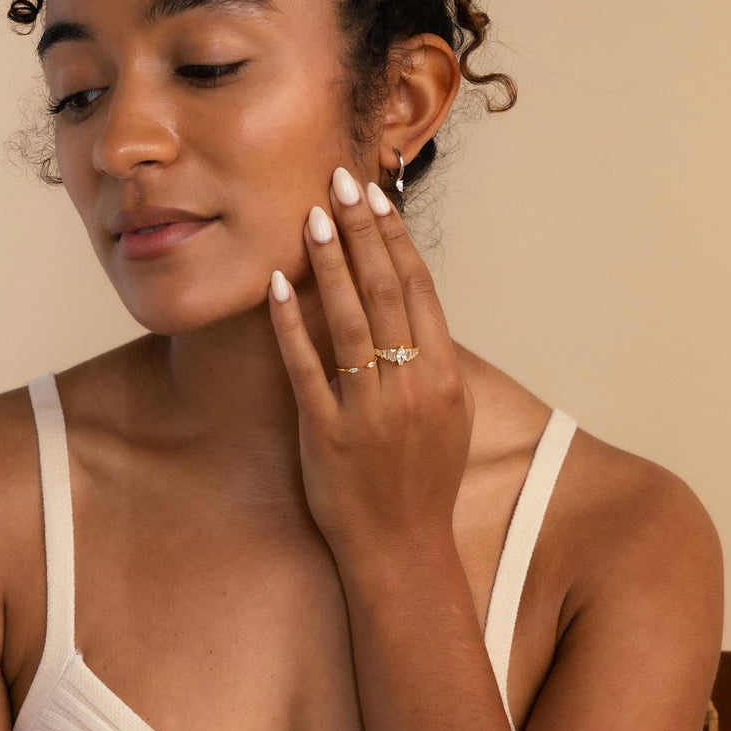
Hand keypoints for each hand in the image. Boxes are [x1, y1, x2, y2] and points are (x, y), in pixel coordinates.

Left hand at [268, 167, 472, 566]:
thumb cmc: (426, 480)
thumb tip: (419, 310)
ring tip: (313, 217)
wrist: (403, 547)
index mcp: (444, 376)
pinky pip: (306, 367)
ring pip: (348, 320)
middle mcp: (411, 384)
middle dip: (362, 231)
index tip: (378, 201)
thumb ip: (439, 362)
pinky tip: (278, 284)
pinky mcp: (328, 432)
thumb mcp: (452, 417)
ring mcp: (369, 408)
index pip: (419, 291)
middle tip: (342, 182)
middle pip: (385, 292)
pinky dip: (291, 323)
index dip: (397, 241)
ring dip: (330, 264)